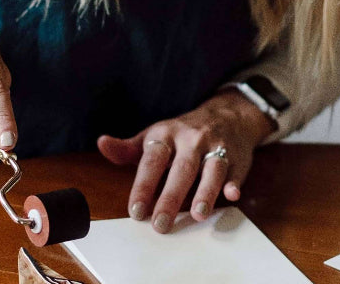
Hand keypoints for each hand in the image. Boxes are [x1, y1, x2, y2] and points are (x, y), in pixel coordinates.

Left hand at [96, 90, 272, 233]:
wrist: (227, 115)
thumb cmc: (182, 134)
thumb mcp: (154, 137)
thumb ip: (128, 148)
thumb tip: (102, 143)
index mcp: (167, 135)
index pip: (153, 159)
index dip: (144, 185)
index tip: (136, 211)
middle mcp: (192, 139)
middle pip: (182, 168)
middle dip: (171, 197)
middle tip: (161, 225)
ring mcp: (216, 147)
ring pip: (212, 168)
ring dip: (205, 191)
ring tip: (198, 215)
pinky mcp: (237, 157)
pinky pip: (236, 170)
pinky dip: (234, 182)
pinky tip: (232, 195)